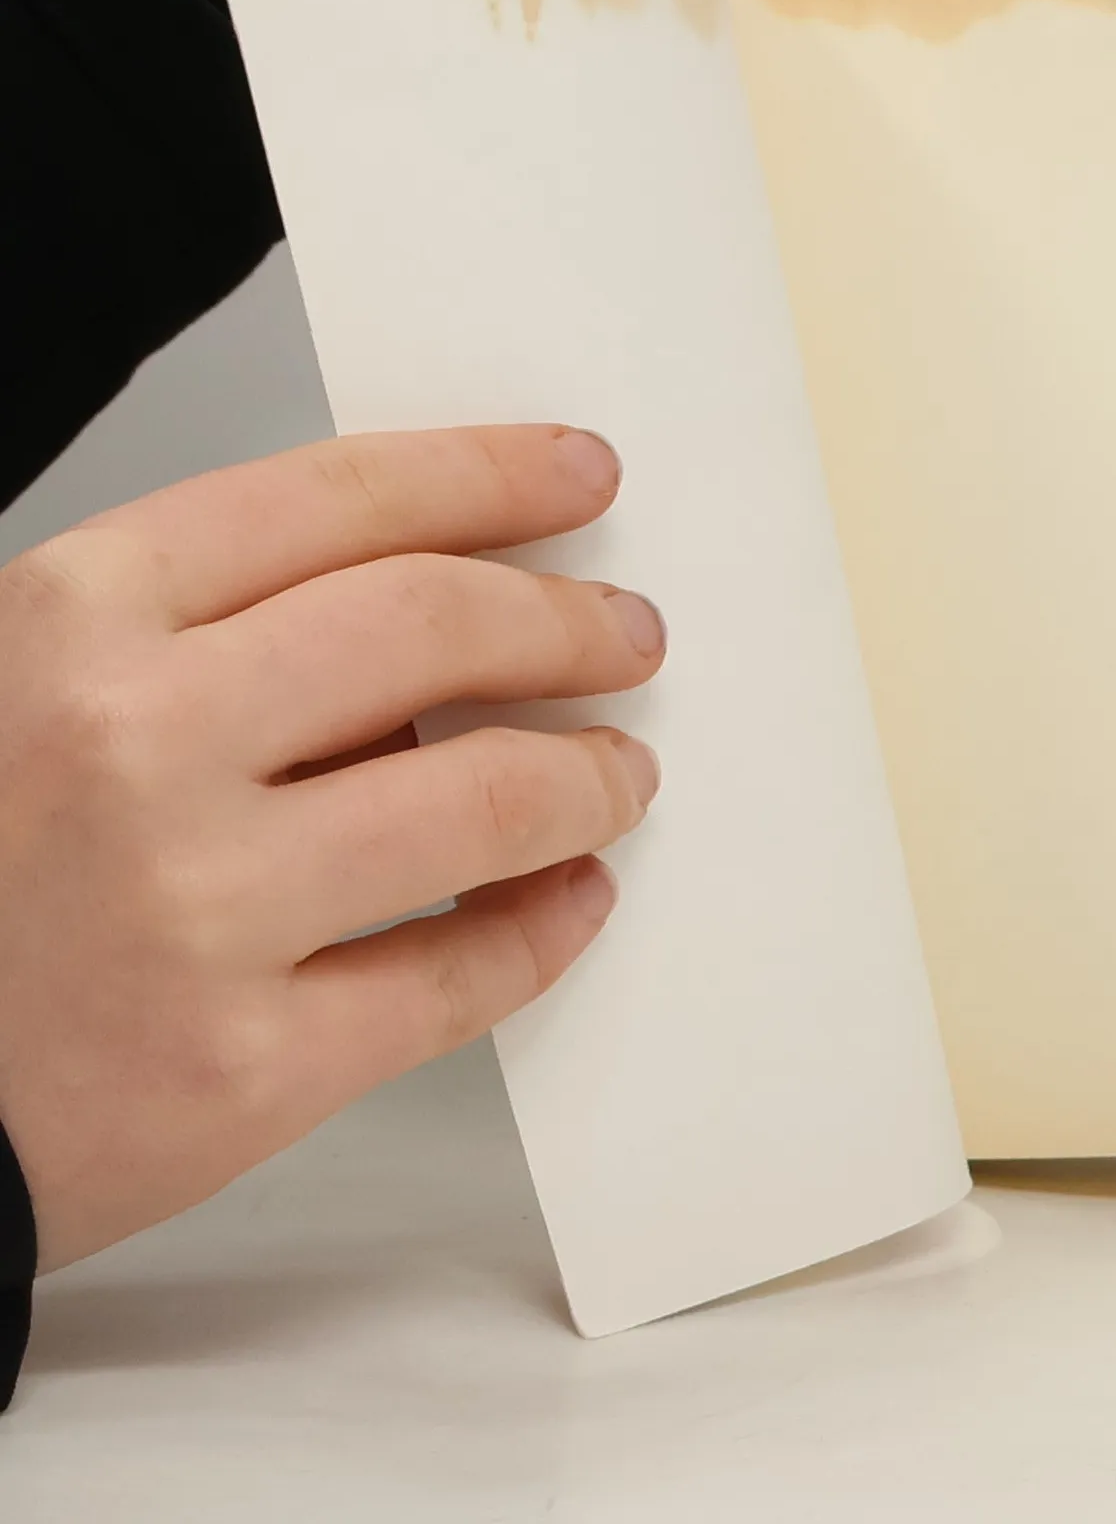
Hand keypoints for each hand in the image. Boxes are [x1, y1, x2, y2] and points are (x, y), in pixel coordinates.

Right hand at [0, 424, 664, 1271]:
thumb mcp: (24, 687)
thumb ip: (200, 638)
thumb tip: (428, 630)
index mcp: (74, 619)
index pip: (342, 498)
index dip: (490, 474)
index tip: (578, 475)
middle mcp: (134, 743)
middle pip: (437, 627)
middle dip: (567, 621)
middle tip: (624, 634)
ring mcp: (191, 909)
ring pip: (483, 800)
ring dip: (589, 777)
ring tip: (618, 773)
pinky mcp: (237, 1071)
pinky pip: (458, 978)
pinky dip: (546, 929)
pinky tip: (569, 898)